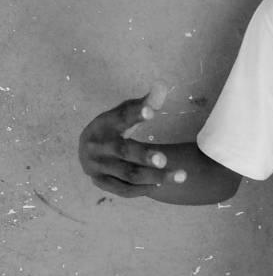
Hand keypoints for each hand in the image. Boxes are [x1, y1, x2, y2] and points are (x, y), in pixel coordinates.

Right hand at [78, 82, 185, 197]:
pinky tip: (162, 184)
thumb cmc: (113, 127)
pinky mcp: (100, 183)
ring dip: (154, 176)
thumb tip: (162, 85)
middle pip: (123, 151)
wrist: (88, 150)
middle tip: (165, 159)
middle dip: (144, 156)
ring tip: (181, 175)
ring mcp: (97, 167)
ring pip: (127, 174)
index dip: (136, 113)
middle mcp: (97, 146)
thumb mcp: (125, 112)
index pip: (121, 117)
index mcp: (104, 124)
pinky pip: (124, 189)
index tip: (151, 111)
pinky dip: (143, 188)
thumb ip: (145, 103)